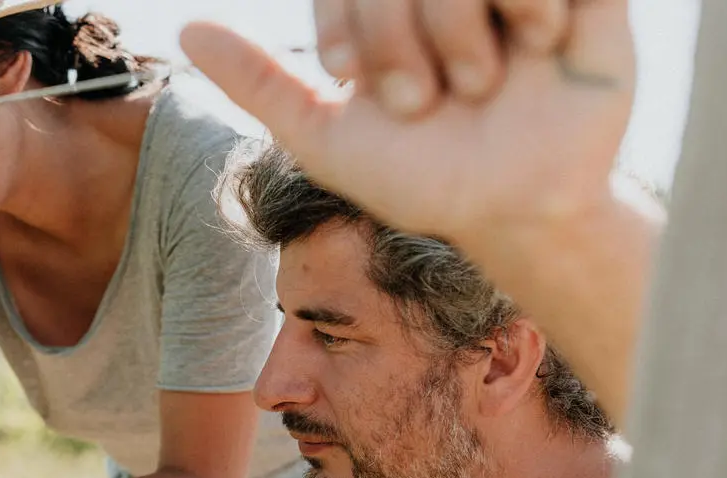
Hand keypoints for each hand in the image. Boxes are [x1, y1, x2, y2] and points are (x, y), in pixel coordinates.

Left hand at [179, 0, 635, 255]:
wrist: (517, 208)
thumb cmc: (422, 178)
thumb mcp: (327, 136)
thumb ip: (260, 79)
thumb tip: (185, 29)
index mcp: (383, 1)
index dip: (354, 27)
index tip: (365, 85)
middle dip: (400, 37)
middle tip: (426, 102)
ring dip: (460, 29)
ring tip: (483, 86)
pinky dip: (529, 2)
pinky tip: (540, 49)